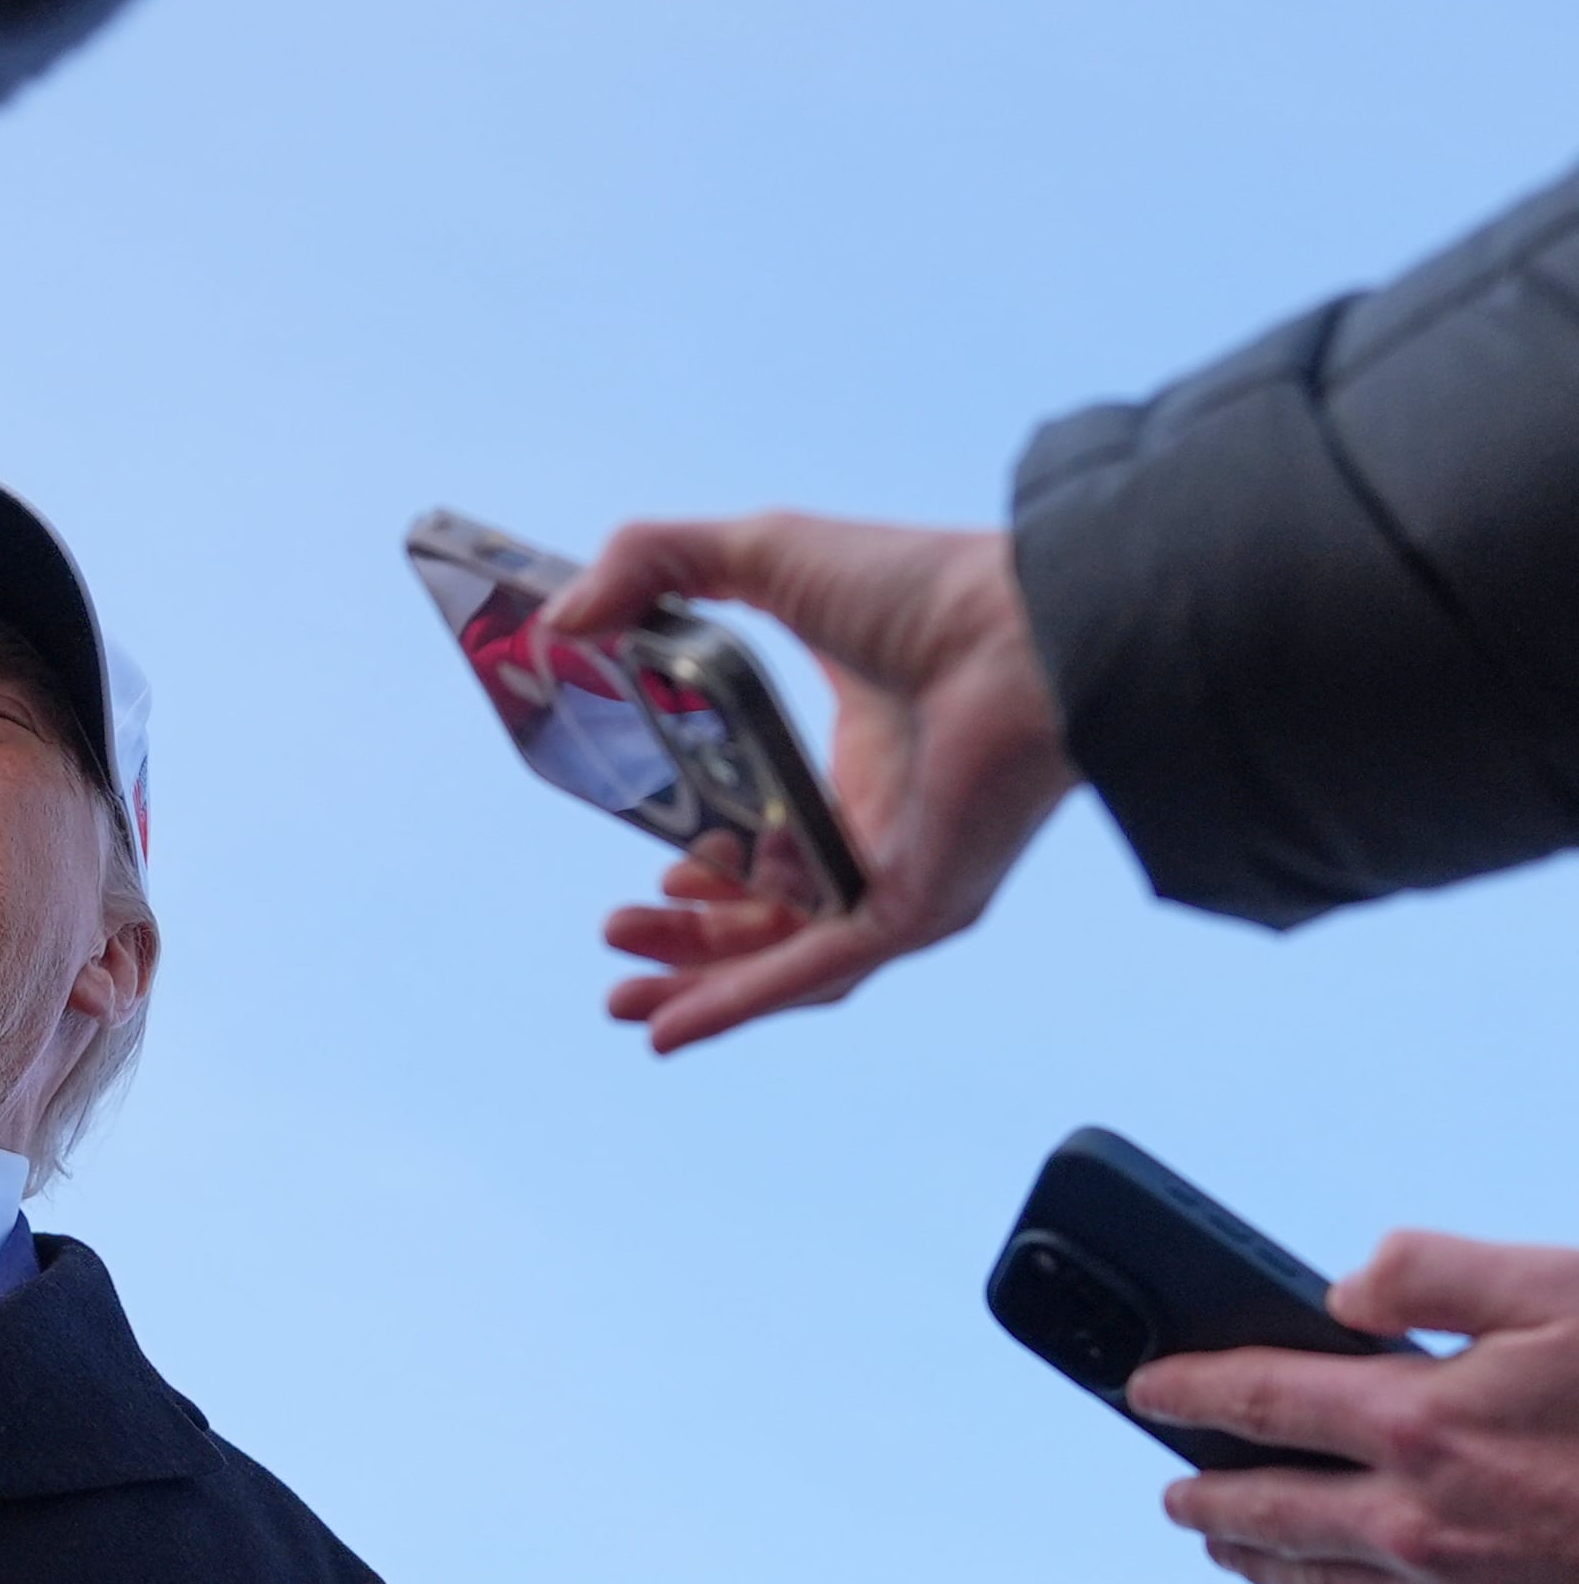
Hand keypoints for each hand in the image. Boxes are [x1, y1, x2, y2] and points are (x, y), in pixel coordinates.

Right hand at [541, 515, 1078, 1051]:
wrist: (1021, 629)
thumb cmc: (923, 587)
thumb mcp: (759, 552)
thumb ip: (655, 561)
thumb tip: (563, 617)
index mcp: (868, 766)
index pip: (784, 838)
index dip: (714, 862)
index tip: (656, 864)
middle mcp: (886, 834)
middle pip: (774, 917)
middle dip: (689, 943)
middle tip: (617, 936)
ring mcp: (902, 878)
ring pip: (788, 964)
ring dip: (702, 985)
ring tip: (625, 998)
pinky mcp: (914, 909)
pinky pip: (816, 974)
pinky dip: (741, 1005)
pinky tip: (671, 1031)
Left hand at [1126, 1232, 1578, 1583]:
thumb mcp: (1566, 1289)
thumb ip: (1439, 1269)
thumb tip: (1344, 1284)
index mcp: (1420, 1423)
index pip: (1258, 1401)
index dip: (1187, 1388)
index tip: (1145, 1387)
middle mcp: (1422, 1521)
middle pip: (1270, 1511)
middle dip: (1209, 1497)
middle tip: (1173, 1491)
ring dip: (1265, 1562)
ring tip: (1231, 1548)